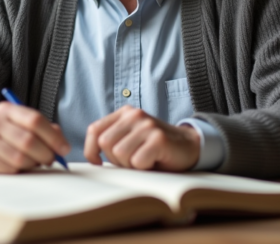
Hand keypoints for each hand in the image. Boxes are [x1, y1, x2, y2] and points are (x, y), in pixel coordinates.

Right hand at [0, 102, 69, 172]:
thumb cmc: (2, 135)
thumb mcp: (19, 124)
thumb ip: (43, 129)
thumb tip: (62, 144)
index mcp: (7, 110)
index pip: (35, 120)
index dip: (53, 137)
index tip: (64, 149)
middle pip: (28, 140)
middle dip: (46, 154)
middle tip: (51, 160)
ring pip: (19, 158)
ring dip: (32, 164)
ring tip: (34, 163)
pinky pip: (7, 169)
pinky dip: (18, 171)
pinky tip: (17, 167)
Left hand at [84, 106, 200, 171]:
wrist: (188, 146)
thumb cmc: (154, 147)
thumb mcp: (130, 138)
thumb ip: (112, 140)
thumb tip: (91, 157)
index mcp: (124, 113)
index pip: (94, 130)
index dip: (91, 149)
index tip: (98, 162)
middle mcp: (134, 115)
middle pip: (105, 144)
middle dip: (115, 159)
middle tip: (132, 160)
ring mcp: (147, 125)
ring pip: (120, 153)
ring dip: (130, 165)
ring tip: (144, 160)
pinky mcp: (158, 139)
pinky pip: (138, 161)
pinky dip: (144, 167)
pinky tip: (154, 161)